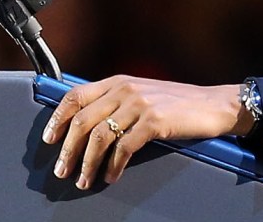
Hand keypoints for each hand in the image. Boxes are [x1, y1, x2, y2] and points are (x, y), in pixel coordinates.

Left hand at [42, 75, 251, 188]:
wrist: (213, 105)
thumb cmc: (178, 103)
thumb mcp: (143, 93)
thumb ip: (117, 101)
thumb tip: (87, 124)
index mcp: (119, 81)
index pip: (76, 95)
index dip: (58, 118)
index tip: (49, 139)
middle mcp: (126, 89)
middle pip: (83, 121)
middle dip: (68, 150)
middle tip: (62, 170)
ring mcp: (141, 104)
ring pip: (99, 137)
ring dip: (87, 163)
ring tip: (84, 180)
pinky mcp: (155, 121)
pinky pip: (123, 148)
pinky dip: (113, 166)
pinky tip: (110, 176)